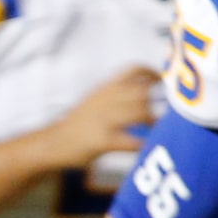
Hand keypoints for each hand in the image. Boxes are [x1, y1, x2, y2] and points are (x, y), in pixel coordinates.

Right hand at [47, 66, 161, 171]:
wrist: (53, 143)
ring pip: (140, 113)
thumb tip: (146, 90)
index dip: (153, 73)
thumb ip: (117, 93)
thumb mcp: (95, 99)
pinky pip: (132, 141)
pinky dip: (143, 144)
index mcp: (106, 88)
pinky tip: (146, 147)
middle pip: (142, 92)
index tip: (162, 82)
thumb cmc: (79, 124)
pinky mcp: (103, 140)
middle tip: (163, 112)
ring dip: (154, 121)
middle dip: (156, 102)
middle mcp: (106, 100)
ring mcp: (104, 120)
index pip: (133, 70)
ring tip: (157, 130)